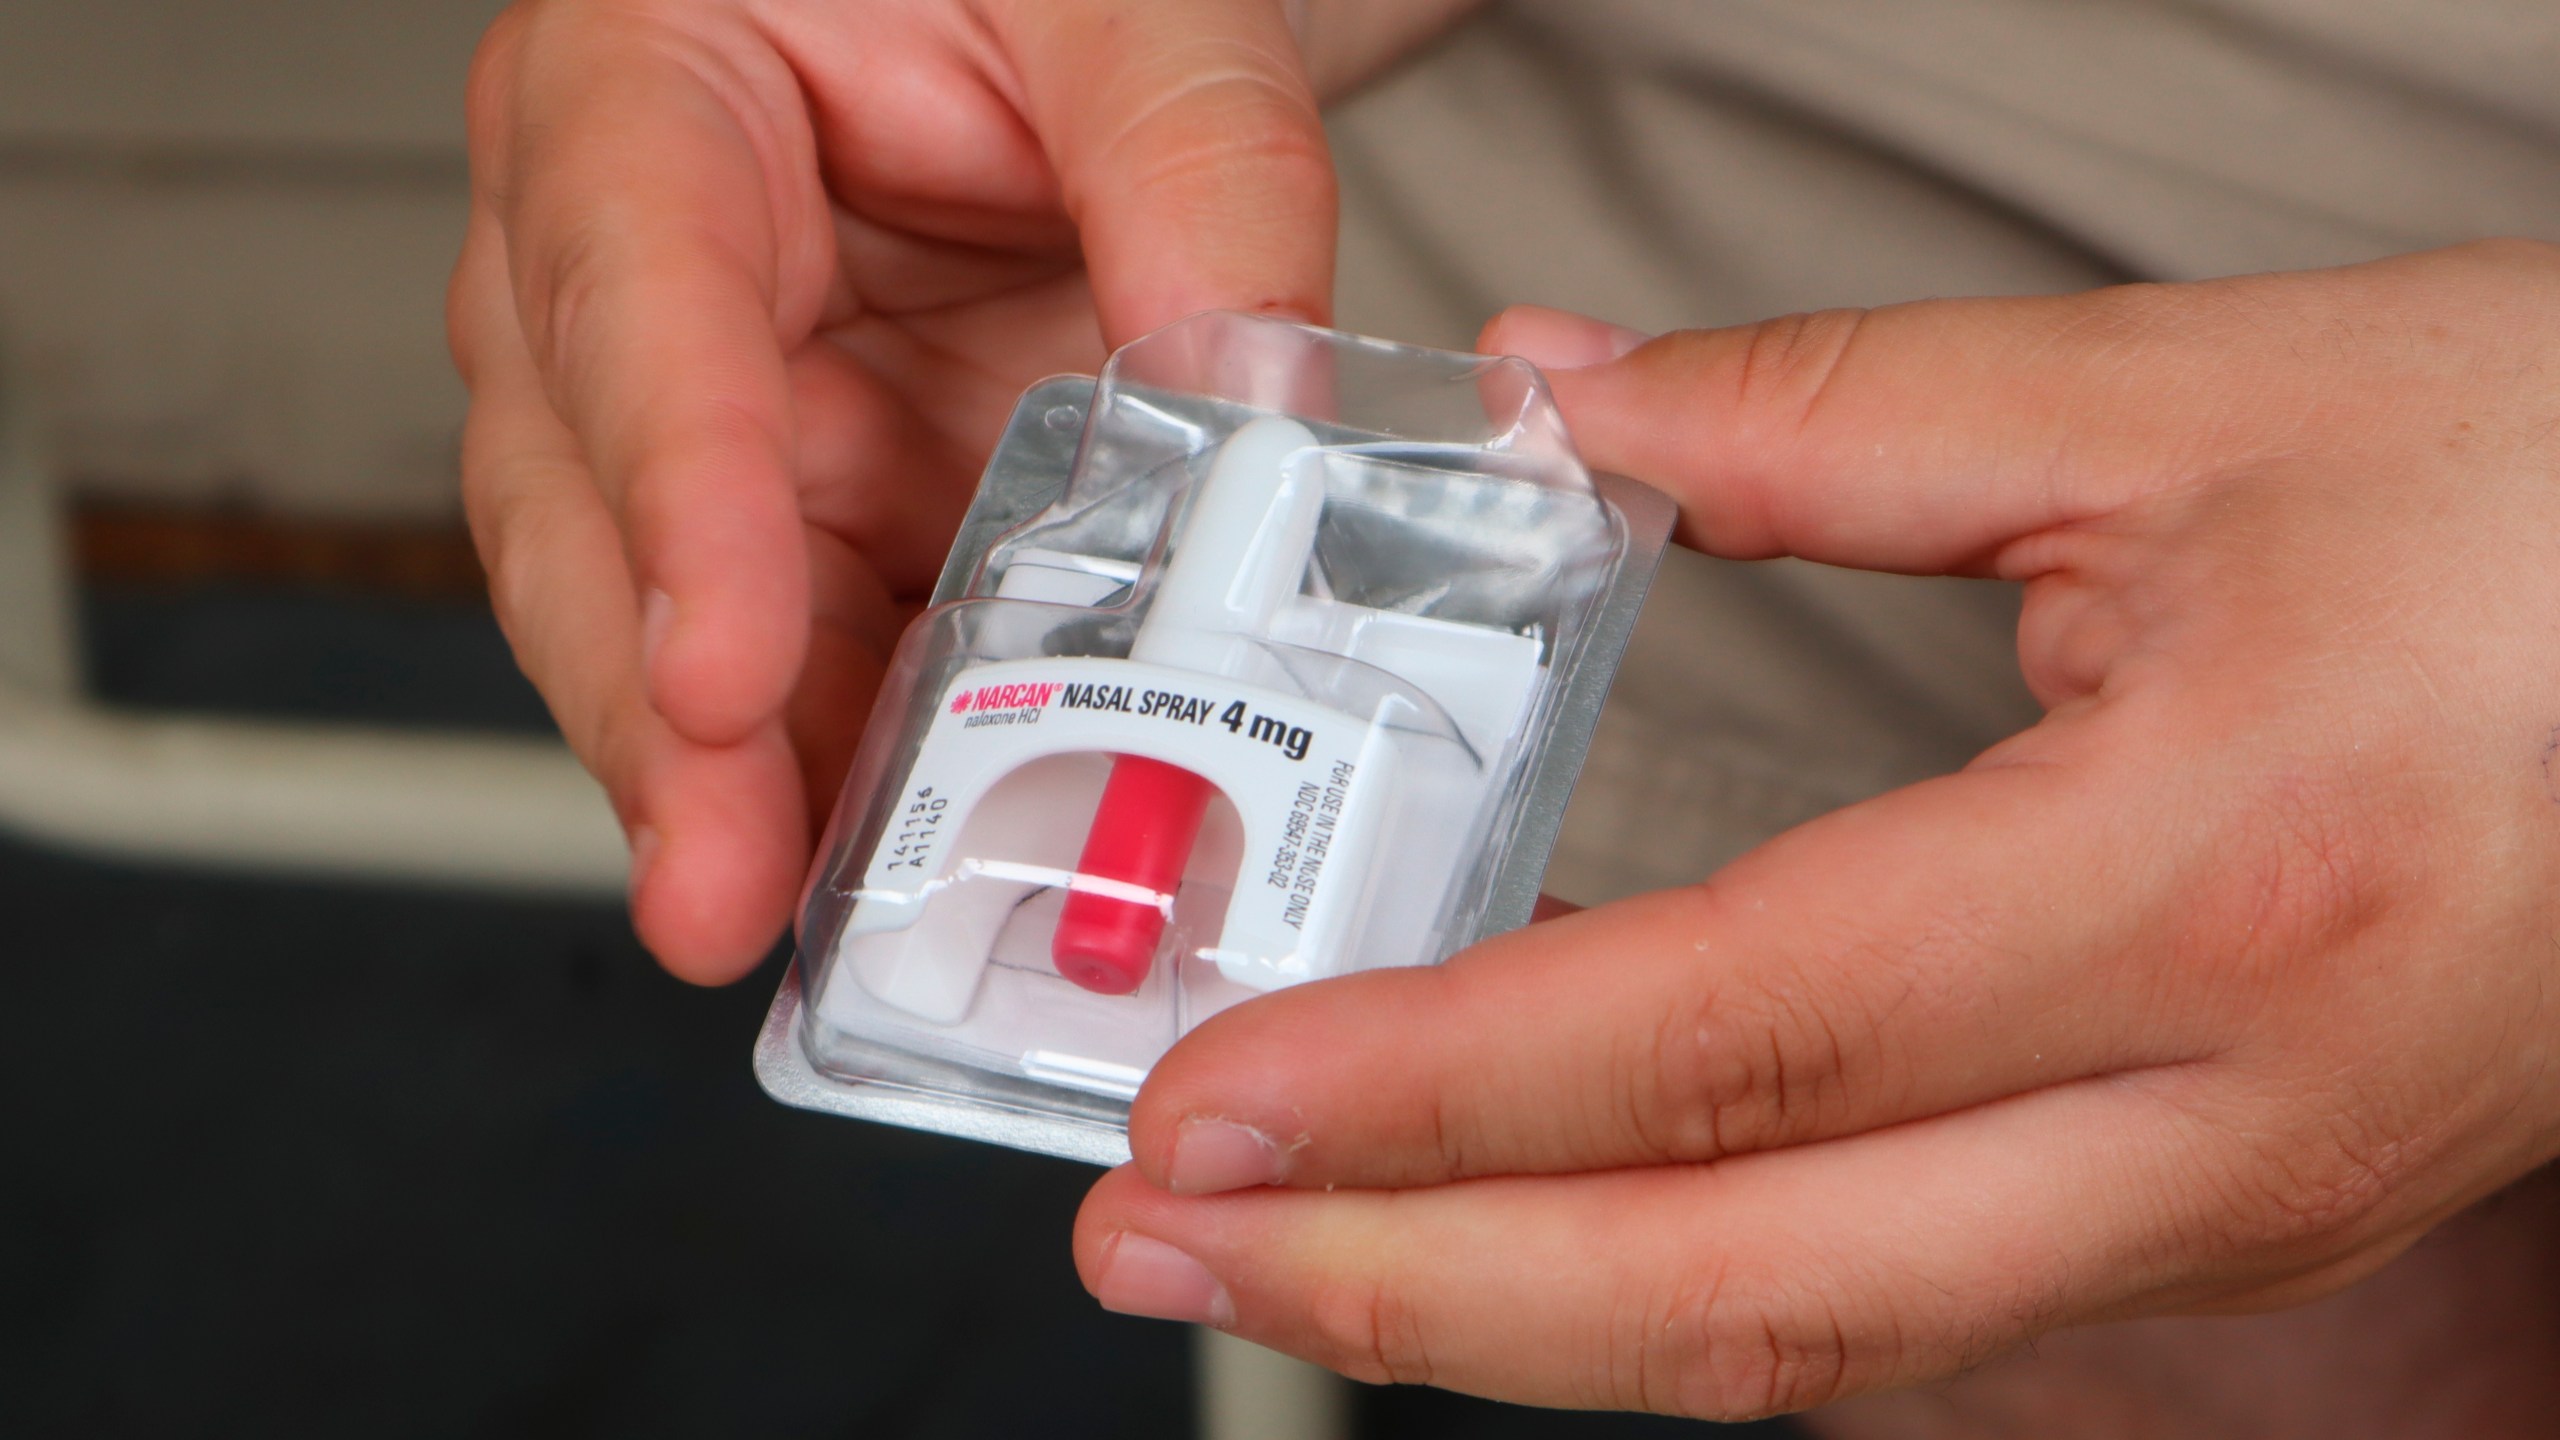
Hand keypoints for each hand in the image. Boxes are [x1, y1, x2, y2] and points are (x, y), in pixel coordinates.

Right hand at [449, 0, 1347, 979]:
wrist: (1057, 12)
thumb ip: (1199, 164)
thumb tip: (1248, 394)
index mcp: (644, 94)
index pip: (636, 300)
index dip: (677, 496)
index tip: (720, 670)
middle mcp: (624, 273)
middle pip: (590, 507)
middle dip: (659, 718)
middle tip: (727, 886)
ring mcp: (713, 413)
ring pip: (662, 620)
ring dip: (728, 788)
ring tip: (799, 932)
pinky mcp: (804, 510)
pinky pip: (796, 660)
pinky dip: (836, 772)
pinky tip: (885, 872)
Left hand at [1074, 241, 2559, 1417]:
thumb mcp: (2195, 405)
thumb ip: (1826, 410)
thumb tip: (1554, 404)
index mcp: (2206, 888)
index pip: (1717, 1041)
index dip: (1426, 1091)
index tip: (1205, 1100)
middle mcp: (2225, 1118)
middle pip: (1742, 1295)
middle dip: (1411, 1294)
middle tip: (1157, 1246)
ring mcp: (2244, 1201)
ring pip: (1822, 1339)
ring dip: (1521, 1308)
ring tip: (1295, 1244)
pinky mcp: (2246, 1203)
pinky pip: (1913, 1294)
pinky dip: (1682, 1268)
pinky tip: (1535, 1203)